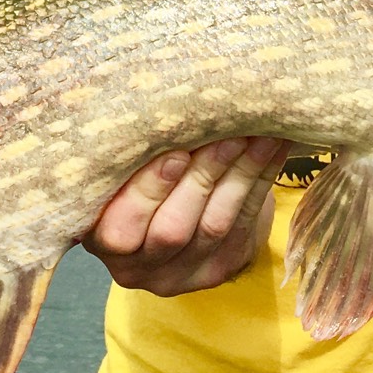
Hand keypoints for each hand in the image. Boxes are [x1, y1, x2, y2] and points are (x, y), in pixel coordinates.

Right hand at [83, 137, 291, 295]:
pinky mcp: (218, 269)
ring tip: (258, 134)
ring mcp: (179, 275)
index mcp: (99, 238)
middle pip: (171, 230)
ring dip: (239, 174)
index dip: (150, 189)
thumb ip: (132, 149)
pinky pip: (243, 223)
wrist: (182, 214)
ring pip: (213, 225)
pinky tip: (273, 147)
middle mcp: (134, 268)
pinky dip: (260, 180)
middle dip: (202, 177)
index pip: (121, 227)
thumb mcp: (125, 166)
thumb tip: (160, 97)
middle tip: (228, 134)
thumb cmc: (145, 175)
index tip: (177, 151)